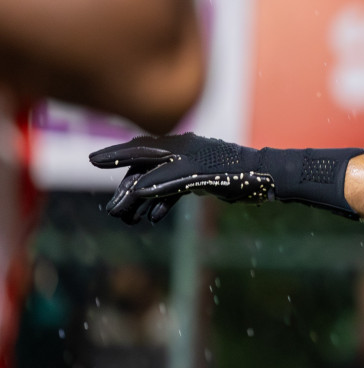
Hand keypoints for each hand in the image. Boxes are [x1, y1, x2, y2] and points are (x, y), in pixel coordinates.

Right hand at [90, 133, 271, 223]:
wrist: (265, 177)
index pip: (140, 150)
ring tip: (128, 220)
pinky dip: (161, 202)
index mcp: (177, 147)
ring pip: (158, 182)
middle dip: (127, 190)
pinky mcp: (200, 179)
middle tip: (113, 212)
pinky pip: (173, 190)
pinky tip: (153, 217)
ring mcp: (190, 166)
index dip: (116, 156)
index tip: (93, 161)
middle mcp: (181, 153)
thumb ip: (165, 180)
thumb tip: (134, 188)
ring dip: (142, 200)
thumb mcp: (196, 176)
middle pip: (145, 170)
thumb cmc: (234, 172)